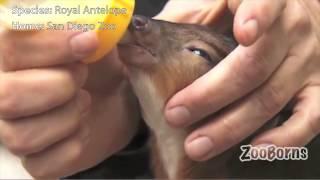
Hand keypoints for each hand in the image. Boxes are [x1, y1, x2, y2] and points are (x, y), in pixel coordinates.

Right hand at [0, 29, 139, 177]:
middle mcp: (1, 94)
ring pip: (24, 136)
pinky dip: (73, 144)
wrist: (113, 101)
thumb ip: (86, 28)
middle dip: (60, 85)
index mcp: (10, 57)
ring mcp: (13, 132)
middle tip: (82, 75)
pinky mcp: (36, 162)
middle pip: (7, 97)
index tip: (87, 42)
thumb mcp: (96, 41)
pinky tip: (82, 127)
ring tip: (84, 101)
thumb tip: (85, 27)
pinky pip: (45, 164)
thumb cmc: (98, 67)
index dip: (50, 45)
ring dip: (68, 115)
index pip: (7, 44)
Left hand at [157, 0, 319, 160]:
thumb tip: (142, 34)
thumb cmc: (246, 12)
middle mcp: (293, 32)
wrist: (299, 19)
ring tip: (197, 144)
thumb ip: (191, 13)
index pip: (266, 3)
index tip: (243, 32)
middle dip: (211, 94)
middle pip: (253, 66)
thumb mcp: (217, 2)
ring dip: (231, 125)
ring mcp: (308, 63)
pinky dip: (283, 139)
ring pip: (270, 98)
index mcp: (270, 2)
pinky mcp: (317, 91)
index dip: (258, 14)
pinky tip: (254, 150)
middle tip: (176, 114)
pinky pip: (307, 120)